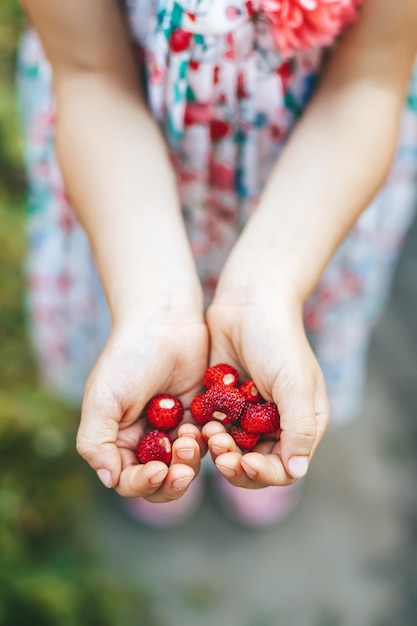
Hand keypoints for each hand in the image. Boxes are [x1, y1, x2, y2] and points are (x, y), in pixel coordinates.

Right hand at [76, 307, 208, 500]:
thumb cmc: (128, 357)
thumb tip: (108, 480)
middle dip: (172, 481)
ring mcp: (174, 430)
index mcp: (117, 440)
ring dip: (190, 460)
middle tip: (182, 468)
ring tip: (192, 434)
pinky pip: (208, 443)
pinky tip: (206, 425)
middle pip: (161, 483)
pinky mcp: (200, 417)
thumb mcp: (103, 398)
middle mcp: (145, 440)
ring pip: (187, 466)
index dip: (143, 484)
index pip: (128, 480)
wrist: (165, 322)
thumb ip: (96, 441)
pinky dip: (209, 442)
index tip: (159, 470)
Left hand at [204, 287, 328, 488]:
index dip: (265, 473)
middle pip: (255, 465)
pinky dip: (205, 433)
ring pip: (231, 451)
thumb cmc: (278, 341)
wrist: (248, 303)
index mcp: (302, 424)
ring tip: (209, 431)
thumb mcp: (294, 384)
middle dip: (236, 464)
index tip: (245, 463)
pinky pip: (213, 430)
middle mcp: (276, 424)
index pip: (285, 467)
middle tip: (219, 448)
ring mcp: (248, 415)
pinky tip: (197, 423)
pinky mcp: (223, 403)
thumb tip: (296, 472)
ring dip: (219, 449)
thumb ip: (299, 428)